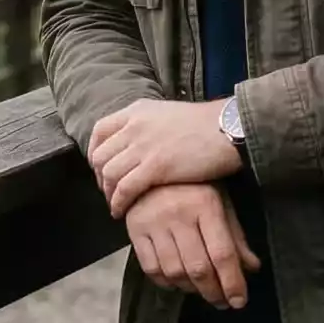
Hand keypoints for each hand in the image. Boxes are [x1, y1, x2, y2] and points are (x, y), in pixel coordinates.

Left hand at [89, 98, 239, 216]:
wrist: (228, 129)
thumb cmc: (207, 125)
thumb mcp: (168, 115)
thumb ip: (149, 125)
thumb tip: (140, 143)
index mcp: (136, 111)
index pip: (100, 131)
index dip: (95, 152)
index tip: (101, 168)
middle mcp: (134, 126)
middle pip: (100, 155)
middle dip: (100, 177)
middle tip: (109, 191)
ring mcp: (143, 146)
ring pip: (109, 174)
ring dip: (108, 193)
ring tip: (115, 204)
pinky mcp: (155, 167)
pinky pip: (124, 189)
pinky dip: (118, 203)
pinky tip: (121, 211)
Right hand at [126, 183, 261, 306]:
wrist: (151, 169)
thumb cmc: (193, 188)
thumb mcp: (220, 204)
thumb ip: (235, 237)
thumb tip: (251, 268)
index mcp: (206, 204)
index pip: (222, 253)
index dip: (232, 282)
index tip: (239, 301)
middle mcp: (178, 213)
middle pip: (198, 268)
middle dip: (213, 292)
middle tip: (222, 302)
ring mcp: (154, 222)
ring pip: (174, 272)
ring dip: (191, 290)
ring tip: (202, 291)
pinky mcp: (135, 230)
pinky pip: (151, 268)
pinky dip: (166, 282)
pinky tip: (178, 282)